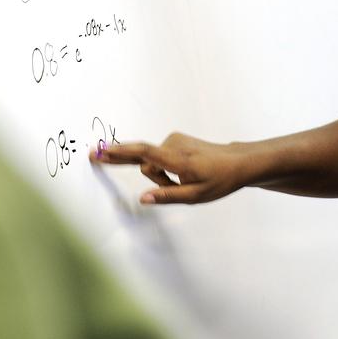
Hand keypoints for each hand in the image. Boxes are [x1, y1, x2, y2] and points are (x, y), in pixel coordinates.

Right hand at [88, 132, 249, 204]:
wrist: (237, 162)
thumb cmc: (219, 180)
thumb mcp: (195, 196)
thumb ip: (167, 197)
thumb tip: (142, 199)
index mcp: (178, 159)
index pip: (143, 153)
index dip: (119, 153)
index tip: (100, 151)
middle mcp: (173, 144)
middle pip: (146, 162)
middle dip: (151, 176)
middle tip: (149, 174)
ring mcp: (174, 139)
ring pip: (153, 162)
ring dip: (162, 175)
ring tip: (184, 181)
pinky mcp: (175, 139)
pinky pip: (160, 156)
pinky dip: (166, 167)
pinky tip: (182, 172)